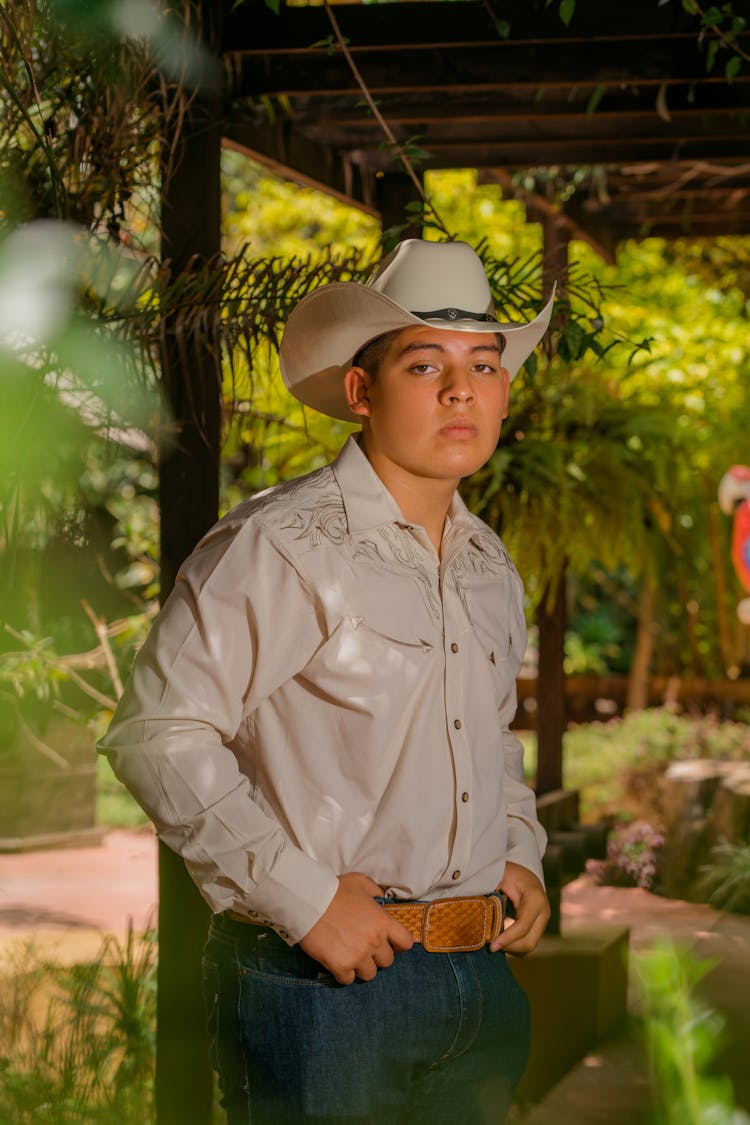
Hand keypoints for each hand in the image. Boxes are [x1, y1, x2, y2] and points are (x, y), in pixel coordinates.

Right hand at [299, 872, 413, 985]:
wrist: (309, 901)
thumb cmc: (334, 890)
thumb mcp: (360, 882)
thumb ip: (375, 892)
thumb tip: (380, 899)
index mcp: (383, 922)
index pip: (406, 942)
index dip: (398, 944)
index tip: (389, 942)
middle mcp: (374, 941)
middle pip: (387, 962)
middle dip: (377, 956)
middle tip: (363, 947)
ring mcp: (358, 956)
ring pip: (369, 974)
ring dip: (361, 967)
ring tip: (350, 955)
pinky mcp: (341, 966)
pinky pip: (348, 979)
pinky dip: (343, 973)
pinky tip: (336, 961)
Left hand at [491, 861, 549, 955]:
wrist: (523, 873)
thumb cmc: (509, 873)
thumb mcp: (499, 875)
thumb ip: (490, 889)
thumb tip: (477, 908)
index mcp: (535, 899)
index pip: (522, 926)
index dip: (506, 938)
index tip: (491, 946)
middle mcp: (543, 912)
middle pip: (528, 942)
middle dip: (508, 947)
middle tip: (490, 945)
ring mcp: (542, 921)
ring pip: (528, 947)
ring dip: (510, 948)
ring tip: (493, 940)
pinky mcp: (538, 928)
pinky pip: (526, 944)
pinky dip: (513, 945)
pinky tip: (500, 937)